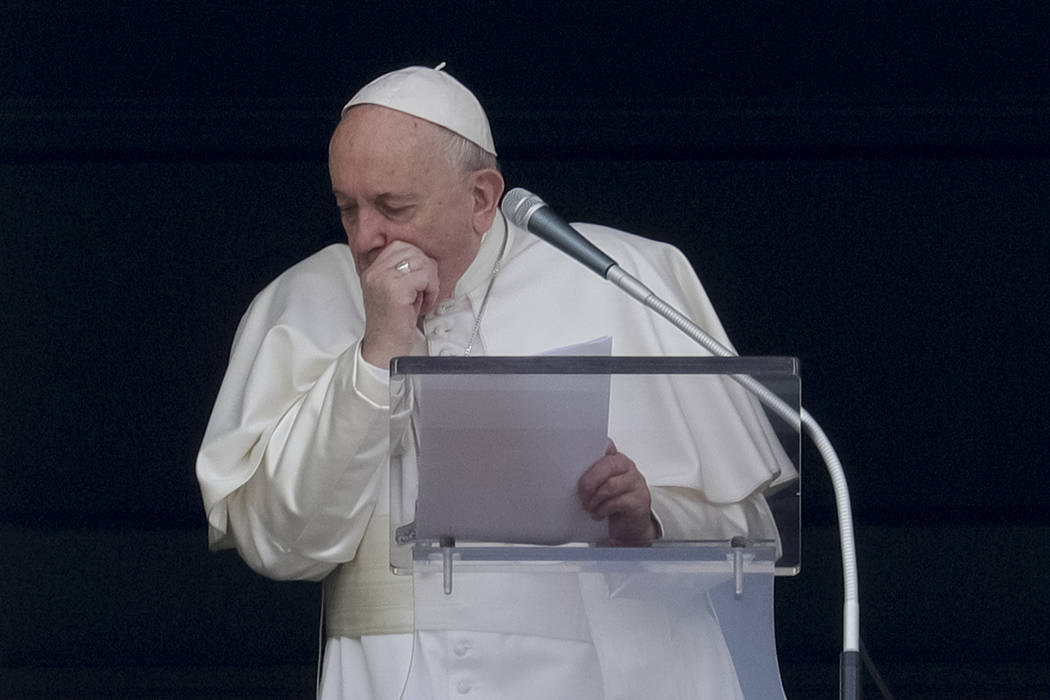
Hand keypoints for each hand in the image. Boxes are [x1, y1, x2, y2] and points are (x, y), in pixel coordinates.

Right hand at [359, 241, 439, 367]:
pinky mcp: (395, 290)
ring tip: (424, 296)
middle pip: (412, 250)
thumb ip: (404, 271)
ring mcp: (383, 279)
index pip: (399, 245)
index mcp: (372, 270)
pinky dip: (431, 290)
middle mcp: (375, 272)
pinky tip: (424, 303)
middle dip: (426, 268)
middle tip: (425, 288)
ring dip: (430, 280)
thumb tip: (426, 258)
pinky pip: (425, 276)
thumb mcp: (395, 291)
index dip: (417, 258)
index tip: (419, 278)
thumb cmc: (393, 323)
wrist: (385, 348)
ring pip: (421, 262)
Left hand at [577, 439, 656, 545]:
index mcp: (616, 459)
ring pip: (611, 485)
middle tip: (581, 495)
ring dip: (595, 498)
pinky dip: (603, 509)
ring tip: (589, 507)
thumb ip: (590, 476)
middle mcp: (627, 468)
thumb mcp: (600, 485)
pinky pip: (617, 502)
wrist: (630, 525)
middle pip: (607, 466)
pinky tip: (598, 514)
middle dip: (589, 482)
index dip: (594, 448)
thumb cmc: (612, 502)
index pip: (607, 445)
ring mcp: (635, 483)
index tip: (579, 458)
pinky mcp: (639, 500)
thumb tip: (567, 474)